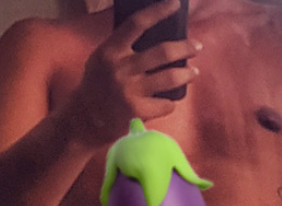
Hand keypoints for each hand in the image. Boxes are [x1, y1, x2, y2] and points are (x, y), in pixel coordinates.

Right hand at [66, 0, 201, 146]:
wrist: (84, 119)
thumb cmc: (97, 85)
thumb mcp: (102, 59)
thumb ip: (123, 47)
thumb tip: (156, 32)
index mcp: (110, 51)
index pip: (137, 24)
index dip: (158, 11)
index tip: (175, 4)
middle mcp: (121, 69)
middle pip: (163, 52)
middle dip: (185, 48)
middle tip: (197, 47)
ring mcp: (130, 91)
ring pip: (170, 78)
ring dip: (187, 74)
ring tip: (193, 72)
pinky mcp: (138, 112)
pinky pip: (165, 104)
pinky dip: (170, 102)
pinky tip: (169, 101)